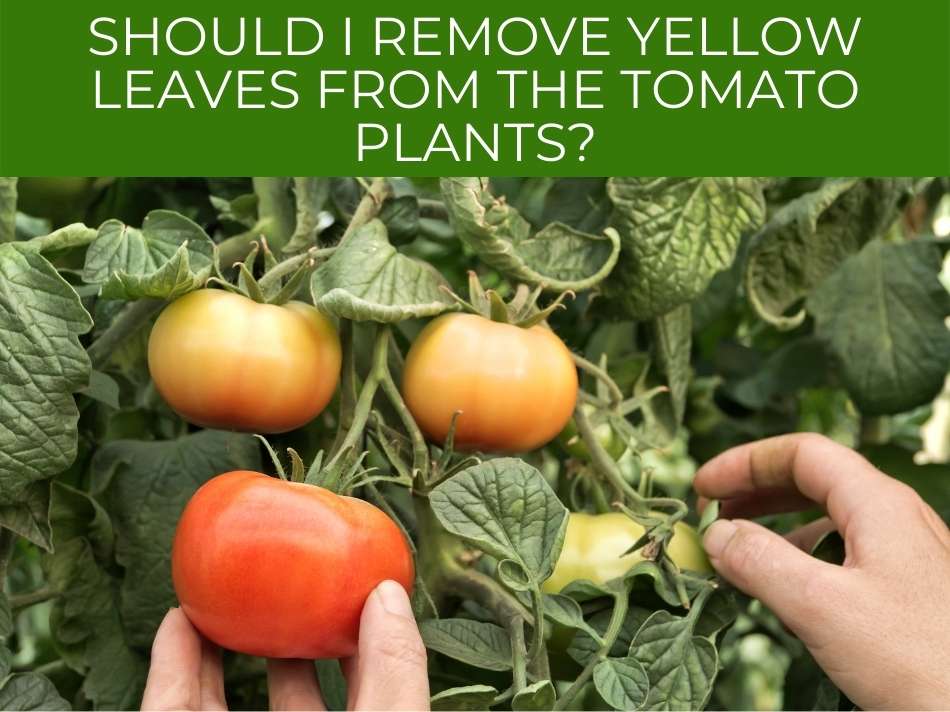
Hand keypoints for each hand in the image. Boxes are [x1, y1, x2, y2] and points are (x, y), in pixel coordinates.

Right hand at [141, 580, 428, 710]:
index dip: (366, 640)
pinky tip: (177, 617)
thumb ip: (395, 673)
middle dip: (288, 636)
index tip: (360, 583)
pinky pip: (168, 709)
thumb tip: (389, 593)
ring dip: (218, 641)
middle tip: (285, 581)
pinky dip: (168, 663)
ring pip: (220, 700)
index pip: (366, 693)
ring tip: (221, 588)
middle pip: (292, 695)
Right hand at [694, 433, 949, 709]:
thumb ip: (762, 563)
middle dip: (756, 491)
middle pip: (815, 479)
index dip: (745, 462)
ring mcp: (907, 554)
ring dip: (777, 526)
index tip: (703, 488)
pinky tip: (786, 591)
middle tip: (712, 513)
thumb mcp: (823, 607)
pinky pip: (845, 554)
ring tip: (739, 552)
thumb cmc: (919, 660)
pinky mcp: (910, 591)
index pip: (802, 453)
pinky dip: (803, 558)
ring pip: (830, 518)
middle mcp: (895, 518)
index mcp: (878, 504)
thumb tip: (717, 535)